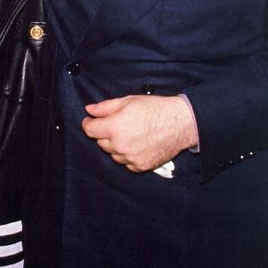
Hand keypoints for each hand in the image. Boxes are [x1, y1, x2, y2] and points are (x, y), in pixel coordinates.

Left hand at [81, 95, 197, 171]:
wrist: (179, 123)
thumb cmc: (154, 108)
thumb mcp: (128, 101)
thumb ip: (105, 107)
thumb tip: (89, 110)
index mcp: (114, 128)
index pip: (90, 130)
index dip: (88, 123)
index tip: (91, 120)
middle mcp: (120, 146)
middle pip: (101, 143)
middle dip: (104, 134)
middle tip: (117, 124)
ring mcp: (130, 158)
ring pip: (113, 154)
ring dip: (116, 146)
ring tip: (130, 134)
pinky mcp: (140, 166)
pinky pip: (126, 163)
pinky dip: (128, 155)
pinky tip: (137, 144)